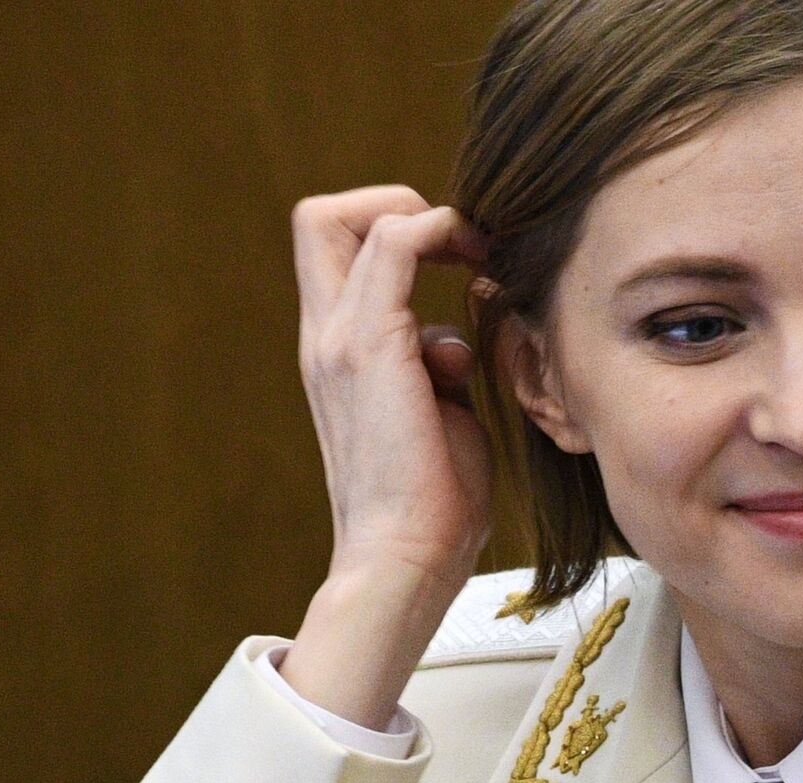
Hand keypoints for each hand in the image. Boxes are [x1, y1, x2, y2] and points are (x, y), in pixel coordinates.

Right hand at [291, 184, 491, 590]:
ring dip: (427, 220)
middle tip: (457, 247)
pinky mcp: (372, 347)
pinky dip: (441, 233)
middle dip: (393, 205)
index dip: (394, 229)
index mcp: (336, 352)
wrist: (405, 559)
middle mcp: (325, 337)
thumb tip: (455, 343)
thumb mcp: (437, 415)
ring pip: (348, 216)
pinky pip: (396, 242)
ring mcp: (339, 339)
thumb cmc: (433, 502)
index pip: (334, 249)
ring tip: (477, 262)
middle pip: (320, 217)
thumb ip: (436, 369)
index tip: (459, 261)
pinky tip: (481, 275)